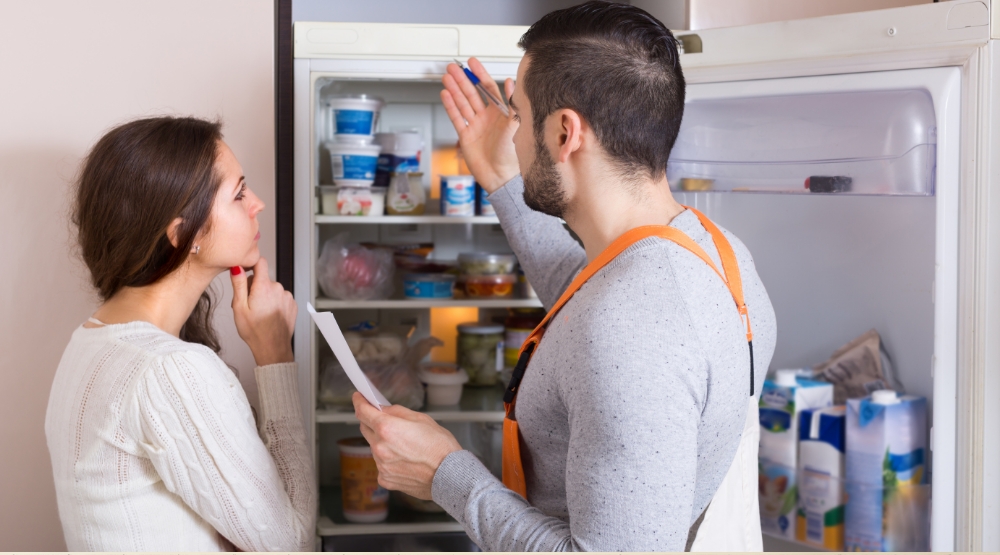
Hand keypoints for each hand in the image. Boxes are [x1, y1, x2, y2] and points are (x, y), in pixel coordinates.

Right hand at [231, 258, 296, 365]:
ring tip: (259, 313)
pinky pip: (280, 298)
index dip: (251, 265)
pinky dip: (274, 303)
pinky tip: (269, 316)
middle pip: (264, 279)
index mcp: (264, 286)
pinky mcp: (292, 304)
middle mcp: (278, 288)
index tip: (245, 273)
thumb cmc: (254, 331)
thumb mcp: (239, 307)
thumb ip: (239, 284)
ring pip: (272, 289)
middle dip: (254, 288)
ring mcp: (287, 296)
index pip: (260, 262)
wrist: (273, 348)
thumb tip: (237, 267)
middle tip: (248, 305)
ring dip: (265, 296)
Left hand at [353, 392, 461, 499]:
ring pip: (374, 447)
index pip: (363, 411)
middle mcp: (380, 447)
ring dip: (383, 443)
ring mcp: (381, 465)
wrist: (449, 476)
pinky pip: (381, 464)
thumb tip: (384, 410)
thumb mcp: (422, 419)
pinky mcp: (385, 478)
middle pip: (365, 429)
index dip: (359, 402)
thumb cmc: (441, 447)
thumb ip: (397, 412)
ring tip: (405, 447)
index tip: (358, 398)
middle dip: (372, 422)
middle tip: (388, 422)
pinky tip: (405, 461)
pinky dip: (389, 461)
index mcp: (387, 428)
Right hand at [441, 57, 519, 192]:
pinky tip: (445, 94)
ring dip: (454, 89)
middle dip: (462, 79)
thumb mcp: (514, 125)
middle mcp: (486, 117)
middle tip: (453, 67)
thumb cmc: (511, 154)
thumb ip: (511, 104)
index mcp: (499, 112)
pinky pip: (456, 118)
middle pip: (472, 93)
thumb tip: (511, 82)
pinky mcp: (465, 136)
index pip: (488, 88)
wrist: (500, 176)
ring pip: (462, 103)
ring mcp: (475, 125)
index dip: (479, 74)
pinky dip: (450, 106)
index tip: (472, 63)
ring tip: (446, 77)